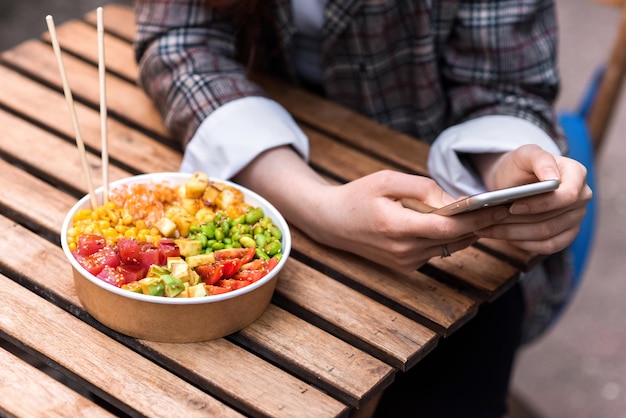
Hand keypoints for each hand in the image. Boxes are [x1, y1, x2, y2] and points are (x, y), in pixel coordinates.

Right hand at [307, 170, 511, 271]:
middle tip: (506, 208)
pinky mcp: (406, 265)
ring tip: (492, 213)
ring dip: (469, 232)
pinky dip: (452, 238)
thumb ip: (422, 188)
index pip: (447, 228)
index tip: (500, 206)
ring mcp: (405, 261)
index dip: (477, 218)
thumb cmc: (357, 196)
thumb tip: (453, 201)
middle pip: (454, 240)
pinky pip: (437, 251)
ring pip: (449, 247)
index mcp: (397, 227)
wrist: (331, 223)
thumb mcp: (386, 181)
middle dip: (481, 224)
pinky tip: (462, 223)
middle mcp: (403, 251)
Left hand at [473, 145, 592, 253]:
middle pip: (552, 220)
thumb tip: (553, 179)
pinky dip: (523, 244)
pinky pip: (548, 246)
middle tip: (490, 221)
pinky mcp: (567, 234)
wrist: (515, 181)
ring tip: (489, 229)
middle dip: (518, 222)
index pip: (566, 196)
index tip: (512, 206)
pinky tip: (504, 237)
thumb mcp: (525, 154)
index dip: (539, 204)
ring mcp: (576, 218)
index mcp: (576, 174)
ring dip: (514, 234)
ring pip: (546, 235)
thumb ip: (540, 159)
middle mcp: (581, 197)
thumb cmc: (520, 166)